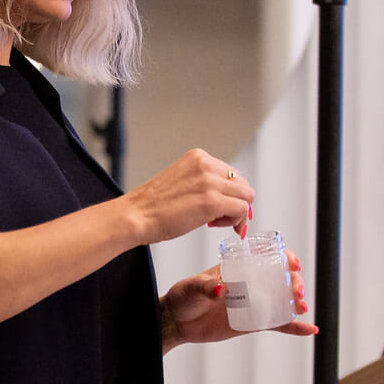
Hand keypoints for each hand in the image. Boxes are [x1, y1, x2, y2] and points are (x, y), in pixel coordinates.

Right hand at [126, 149, 253, 242]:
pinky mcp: (212, 202)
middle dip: (235, 202)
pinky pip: (241, 210)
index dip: (229, 193)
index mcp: (197, 157)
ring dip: (236, 212)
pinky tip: (216, 225)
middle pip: (242, 184)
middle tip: (219, 217)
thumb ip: (203, 182)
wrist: (136, 216)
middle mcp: (206, 165)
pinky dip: (235, 221)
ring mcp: (210, 183)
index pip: (231, 173)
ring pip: (247, 196)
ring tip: (216, 221)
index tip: (222, 206)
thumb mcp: (181, 181)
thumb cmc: (152, 206)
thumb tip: (226, 197)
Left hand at [159, 252, 317, 352]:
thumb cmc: (183, 297)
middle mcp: (250, 284)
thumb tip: (219, 289)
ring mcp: (253, 303)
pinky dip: (294, 326)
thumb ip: (206, 287)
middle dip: (295, 281)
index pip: (268, 258)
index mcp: (238, 268)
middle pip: (282, 278)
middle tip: (296, 291)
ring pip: (283, 300)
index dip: (285, 258)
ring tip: (301, 306)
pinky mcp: (253, 323)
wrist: (176, 321)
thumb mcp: (192, 287)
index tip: (292, 264)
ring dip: (297, 301)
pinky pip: (277, 324)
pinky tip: (310, 329)